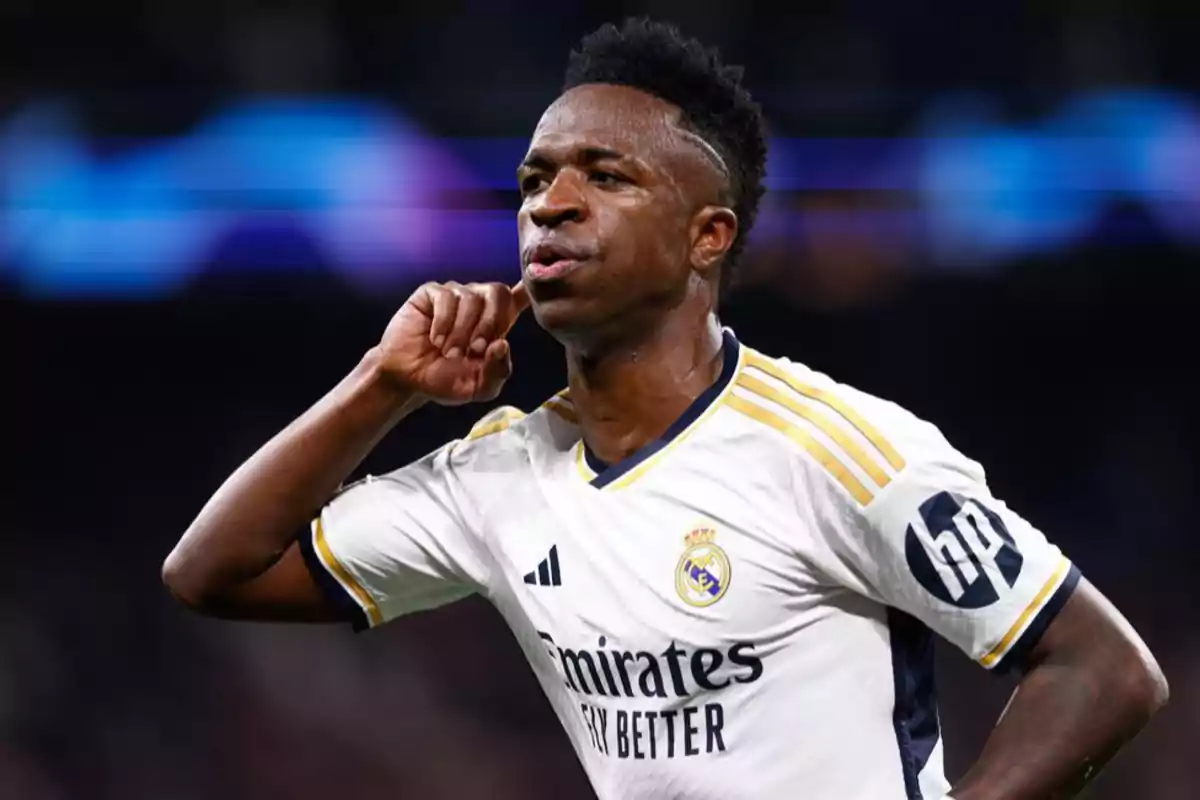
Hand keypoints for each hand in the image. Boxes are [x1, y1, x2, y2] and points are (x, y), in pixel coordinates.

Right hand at [375, 280, 529, 404]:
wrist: (407, 378)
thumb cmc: (444, 380)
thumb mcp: (478, 387)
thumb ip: (498, 371)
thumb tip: (503, 343)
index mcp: (496, 323)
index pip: (517, 298)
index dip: (528, 289)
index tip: (532, 287)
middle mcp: (478, 304)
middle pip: (498, 292)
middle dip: (490, 322)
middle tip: (475, 350)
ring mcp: (454, 295)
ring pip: (471, 297)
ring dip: (462, 330)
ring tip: (449, 353)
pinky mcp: (431, 294)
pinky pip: (446, 297)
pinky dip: (444, 322)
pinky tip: (435, 339)